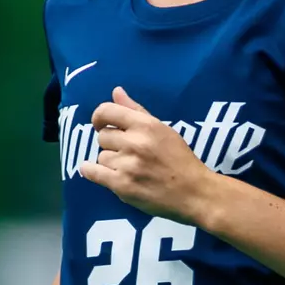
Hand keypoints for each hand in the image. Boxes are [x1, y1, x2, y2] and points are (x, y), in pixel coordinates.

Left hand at [80, 86, 216, 222]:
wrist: (194, 193)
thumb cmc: (180, 160)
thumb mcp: (163, 130)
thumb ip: (137, 111)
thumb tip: (116, 91)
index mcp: (146, 126)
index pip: (107, 111)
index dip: (99, 117)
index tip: (101, 124)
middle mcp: (135, 143)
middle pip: (103, 136)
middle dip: (111, 143)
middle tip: (126, 152)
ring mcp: (128, 165)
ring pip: (101, 156)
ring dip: (110, 162)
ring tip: (128, 168)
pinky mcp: (122, 185)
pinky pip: (93, 173)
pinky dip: (90, 171)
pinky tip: (94, 171)